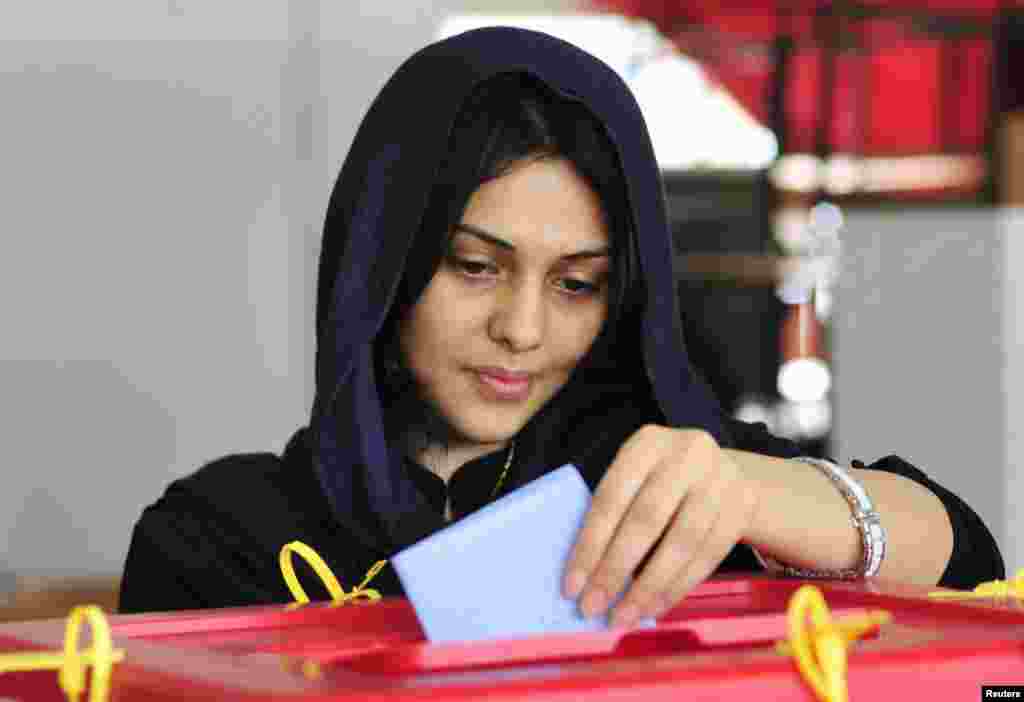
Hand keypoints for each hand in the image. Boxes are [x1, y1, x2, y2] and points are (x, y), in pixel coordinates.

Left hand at [563, 425, 759, 627]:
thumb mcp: (635, 476)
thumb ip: (613, 513)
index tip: (571, 586)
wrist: (721, 471)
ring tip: (624, 616)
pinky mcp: (742, 508)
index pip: (611, 498)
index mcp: (647, 443)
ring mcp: (720, 481)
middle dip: (615, 570)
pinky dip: (678, 587)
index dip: (590, 545)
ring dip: (648, 588)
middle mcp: (686, 455)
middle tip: (593, 607)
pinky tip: (655, 607)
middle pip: (646, 520)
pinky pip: (707, 557)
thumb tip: (585, 575)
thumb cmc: (659, 480)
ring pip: (681, 543)